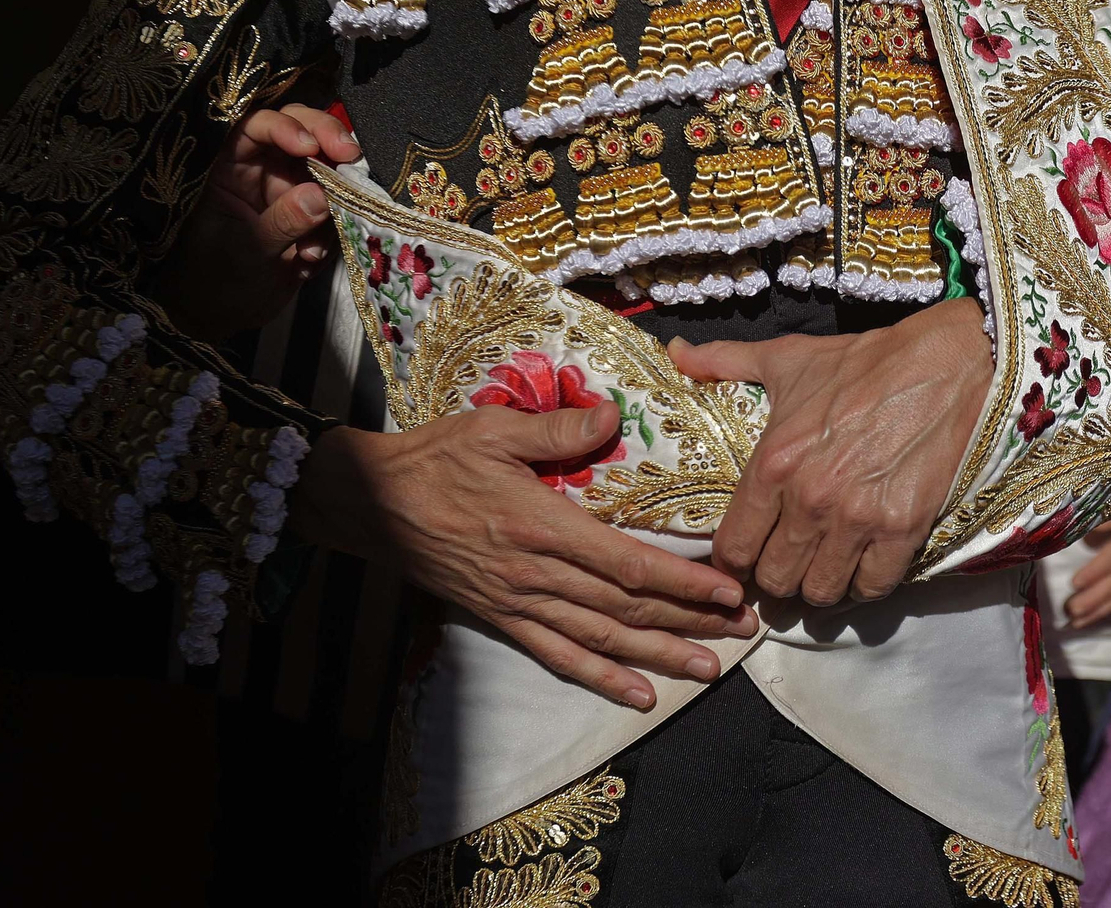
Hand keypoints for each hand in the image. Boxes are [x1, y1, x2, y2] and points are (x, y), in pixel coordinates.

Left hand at [152, 104, 362, 342]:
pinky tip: (309, 260)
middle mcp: (264, 171)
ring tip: (314, 243)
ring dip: (334, 198)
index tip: (311, 147)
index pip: (257, 127)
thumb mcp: (246, 250)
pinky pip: (336, 209)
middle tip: (350, 155)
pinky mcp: (313, 217)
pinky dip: (332, 231)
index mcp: (232, 167)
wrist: (225, 316)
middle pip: (301, 131)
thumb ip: (283, 220)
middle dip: (327, 138)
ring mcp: (291, 192)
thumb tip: (322, 194)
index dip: (286, 126)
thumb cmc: (215, 280)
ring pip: (326, 169)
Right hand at [290, 401, 756, 708]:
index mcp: (542, 525)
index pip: (628, 563)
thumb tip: (611, 416)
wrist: (367, 503)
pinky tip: (639, 695)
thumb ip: (556, 429)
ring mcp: (518, 602)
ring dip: (660, 656)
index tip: (728, 588)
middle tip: (743, 630)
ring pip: (602, 639)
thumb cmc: (433, 459)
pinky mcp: (501, 618)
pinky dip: (601, 679)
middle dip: (691, 621)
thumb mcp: (492, 428)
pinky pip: (558, 656)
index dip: (684, 582)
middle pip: (627, 608)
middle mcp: (536, 574)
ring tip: (709, 669)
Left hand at [667, 297, 992, 605]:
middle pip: (774, 580)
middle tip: (786, 568)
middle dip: (775, 580)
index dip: (734, 563)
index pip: (734, 548)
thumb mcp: (786, 358)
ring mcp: (857, 519)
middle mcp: (810, 500)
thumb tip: (675, 353)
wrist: (943, 365)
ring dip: (818, 589)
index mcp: (773, 464)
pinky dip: (865, 586)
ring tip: (821, 572)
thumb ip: (725, 361)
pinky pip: (872, 588)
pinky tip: (863, 567)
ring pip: (820, 592)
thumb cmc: (862, 363)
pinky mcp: (902, 529)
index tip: (745, 560)